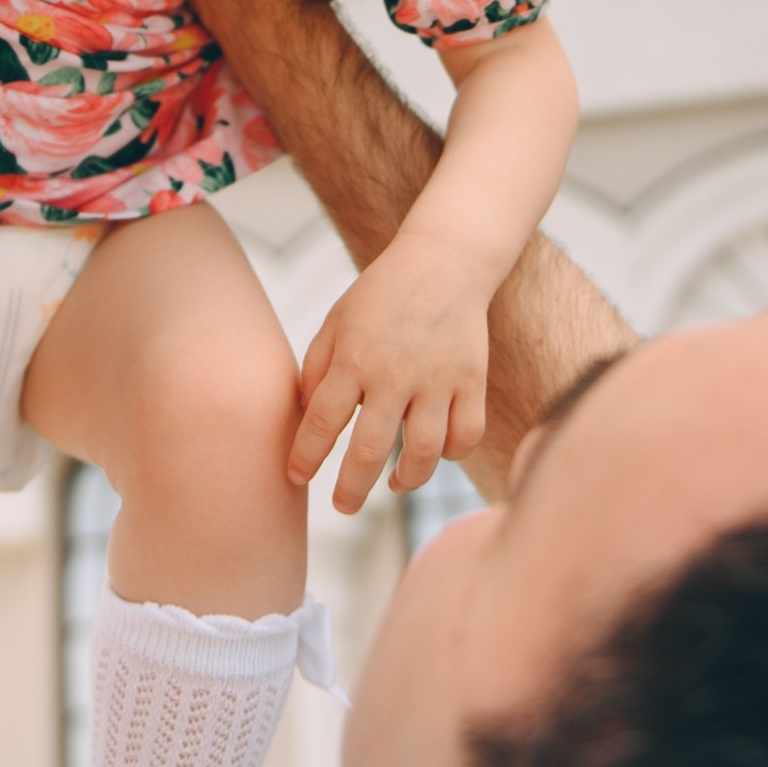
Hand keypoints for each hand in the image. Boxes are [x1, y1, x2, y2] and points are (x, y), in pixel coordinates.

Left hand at [289, 226, 491, 513]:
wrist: (443, 261)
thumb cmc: (381, 294)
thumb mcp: (337, 321)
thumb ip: (317, 368)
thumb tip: (307, 419)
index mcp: (355, 357)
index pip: (323, 421)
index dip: (305, 457)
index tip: (295, 477)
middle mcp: (395, 373)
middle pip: (370, 451)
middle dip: (350, 489)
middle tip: (341, 506)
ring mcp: (438, 379)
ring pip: (423, 454)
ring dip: (404, 481)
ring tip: (390, 485)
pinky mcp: (472, 381)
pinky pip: (466, 436)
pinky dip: (451, 455)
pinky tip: (434, 454)